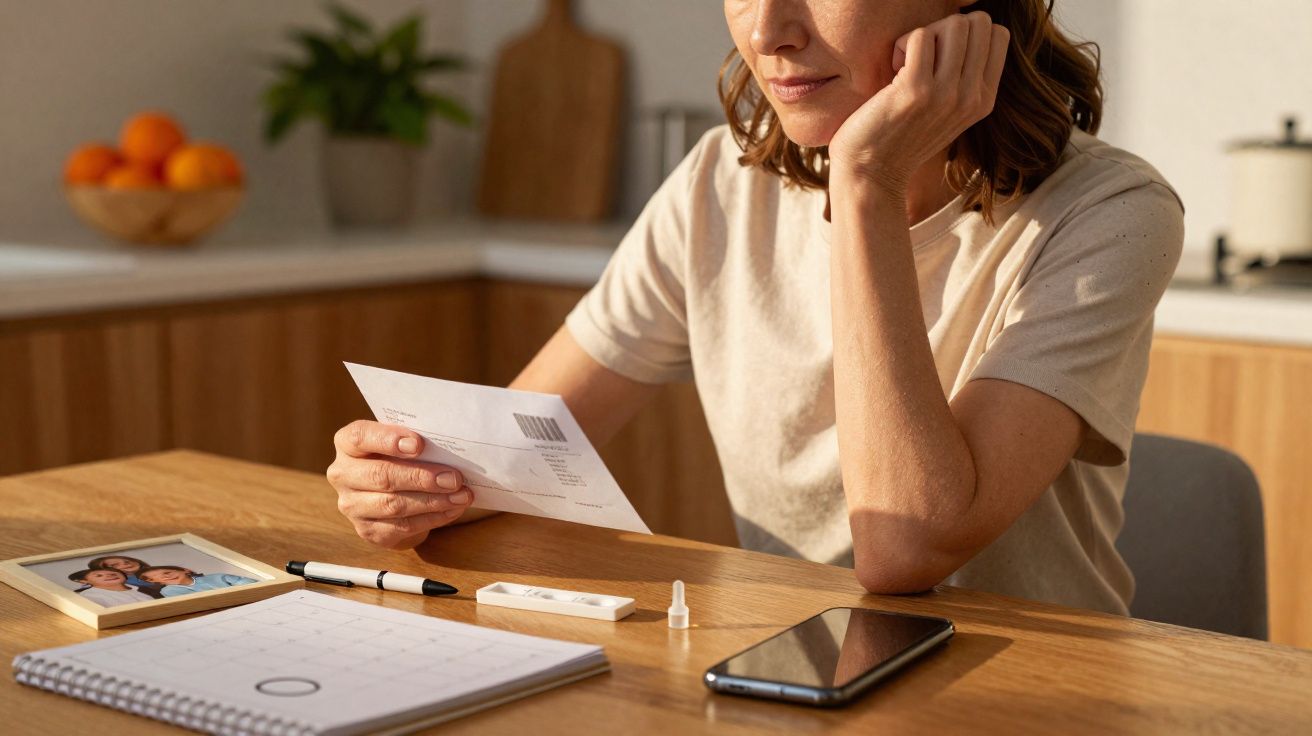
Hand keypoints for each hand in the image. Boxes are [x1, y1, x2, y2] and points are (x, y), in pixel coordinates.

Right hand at [327, 420, 473, 548]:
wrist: (390, 492)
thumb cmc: (399, 457)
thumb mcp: (401, 442)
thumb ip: (414, 441)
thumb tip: (448, 449)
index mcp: (347, 443)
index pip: (360, 437)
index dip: (388, 440)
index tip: (419, 444)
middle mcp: (342, 474)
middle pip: (381, 476)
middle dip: (422, 478)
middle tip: (454, 478)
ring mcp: (352, 506)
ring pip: (393, 505)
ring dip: (433, 501)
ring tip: (461, 495)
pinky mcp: (367, 530)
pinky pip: (402, 526)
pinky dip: (432, 518)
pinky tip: (452, 510)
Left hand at [827, 11, 1008, 190]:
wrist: (872, 174)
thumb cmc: (901, 136)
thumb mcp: (948, 110)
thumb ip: (965, 77)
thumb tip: (967, 28)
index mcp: (985, 99)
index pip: (998, 35)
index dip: (967, 33)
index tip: (942, 58)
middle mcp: (972, 97)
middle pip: (978, 23)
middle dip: (946, 29)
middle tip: (922, 58)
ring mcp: (946, 94)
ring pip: (954, 25)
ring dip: (925, 35)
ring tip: (908, 64)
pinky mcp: (916, 90)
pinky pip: (920, 36)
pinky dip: (901, 44)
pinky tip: (893, 71)